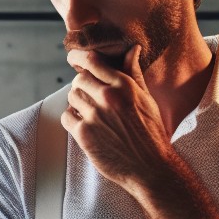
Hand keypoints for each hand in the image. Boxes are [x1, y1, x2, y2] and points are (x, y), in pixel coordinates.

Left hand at [62, 44, 174, 196]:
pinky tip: (85, 126)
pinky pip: (67, 117)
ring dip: (78, 103)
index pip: (93, 61)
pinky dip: (72, 120)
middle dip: (82, 86)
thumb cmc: (151, 134)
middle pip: (79, 79)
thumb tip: (132, 49)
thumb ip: (134, 74)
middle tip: (90, 97)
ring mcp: (95, 116)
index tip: (74, 59)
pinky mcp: (84, 134)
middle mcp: (109, 97)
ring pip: (72, 97)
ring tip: (91, 113)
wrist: (151, 168)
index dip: (79, 58)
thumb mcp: (147, 100)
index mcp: (125, 86)